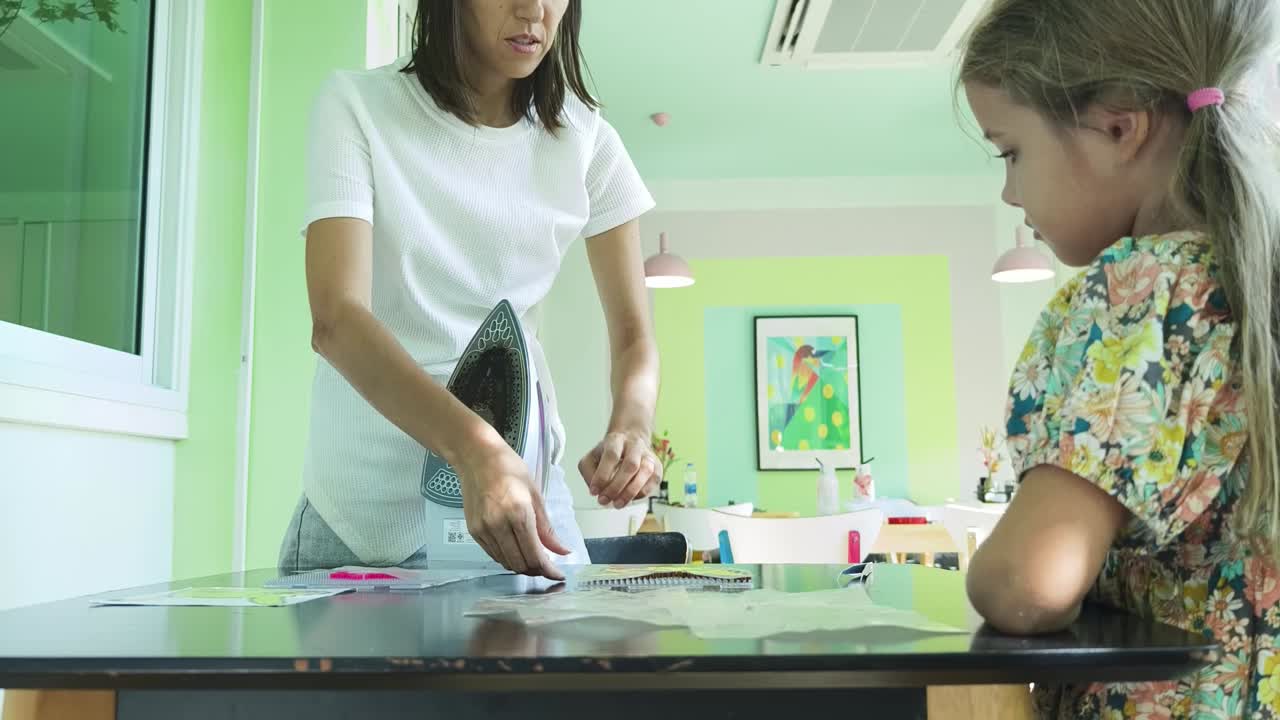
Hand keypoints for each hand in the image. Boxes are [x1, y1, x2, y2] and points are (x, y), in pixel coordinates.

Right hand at [455, 434, 569, 579]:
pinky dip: (507, 558)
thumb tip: (562, 551)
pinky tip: (516, 550)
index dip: (549, 570)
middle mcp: (499, 525)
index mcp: (519, 513)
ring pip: (506, 563)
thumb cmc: (509, 469)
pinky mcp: (473, 531)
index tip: (558, 575)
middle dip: (537, 570)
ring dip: (522, 566)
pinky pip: (493, 555)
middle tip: (547, 566)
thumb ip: (547, 528)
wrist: (476, 457)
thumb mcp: (535, 495)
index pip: (535, 555)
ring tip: (533, 558)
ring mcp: (483, 529)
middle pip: (520, 564)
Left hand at [578, 430, 660, 508]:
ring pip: (645, 473)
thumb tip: (596, 490)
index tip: (594, 491)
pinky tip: (628, 498)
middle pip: (630, 465)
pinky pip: (651, 483)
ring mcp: (648, 456)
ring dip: (630, 492)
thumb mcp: (591, 458)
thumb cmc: (608, 453)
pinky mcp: (657, 468)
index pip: (611, 455)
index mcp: (616, 440)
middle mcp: (635, 445)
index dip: (602, 475)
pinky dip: (638, 494)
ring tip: (617, 504)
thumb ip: (589, 473)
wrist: (630, 442)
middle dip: (616, 487)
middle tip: (604, 500)